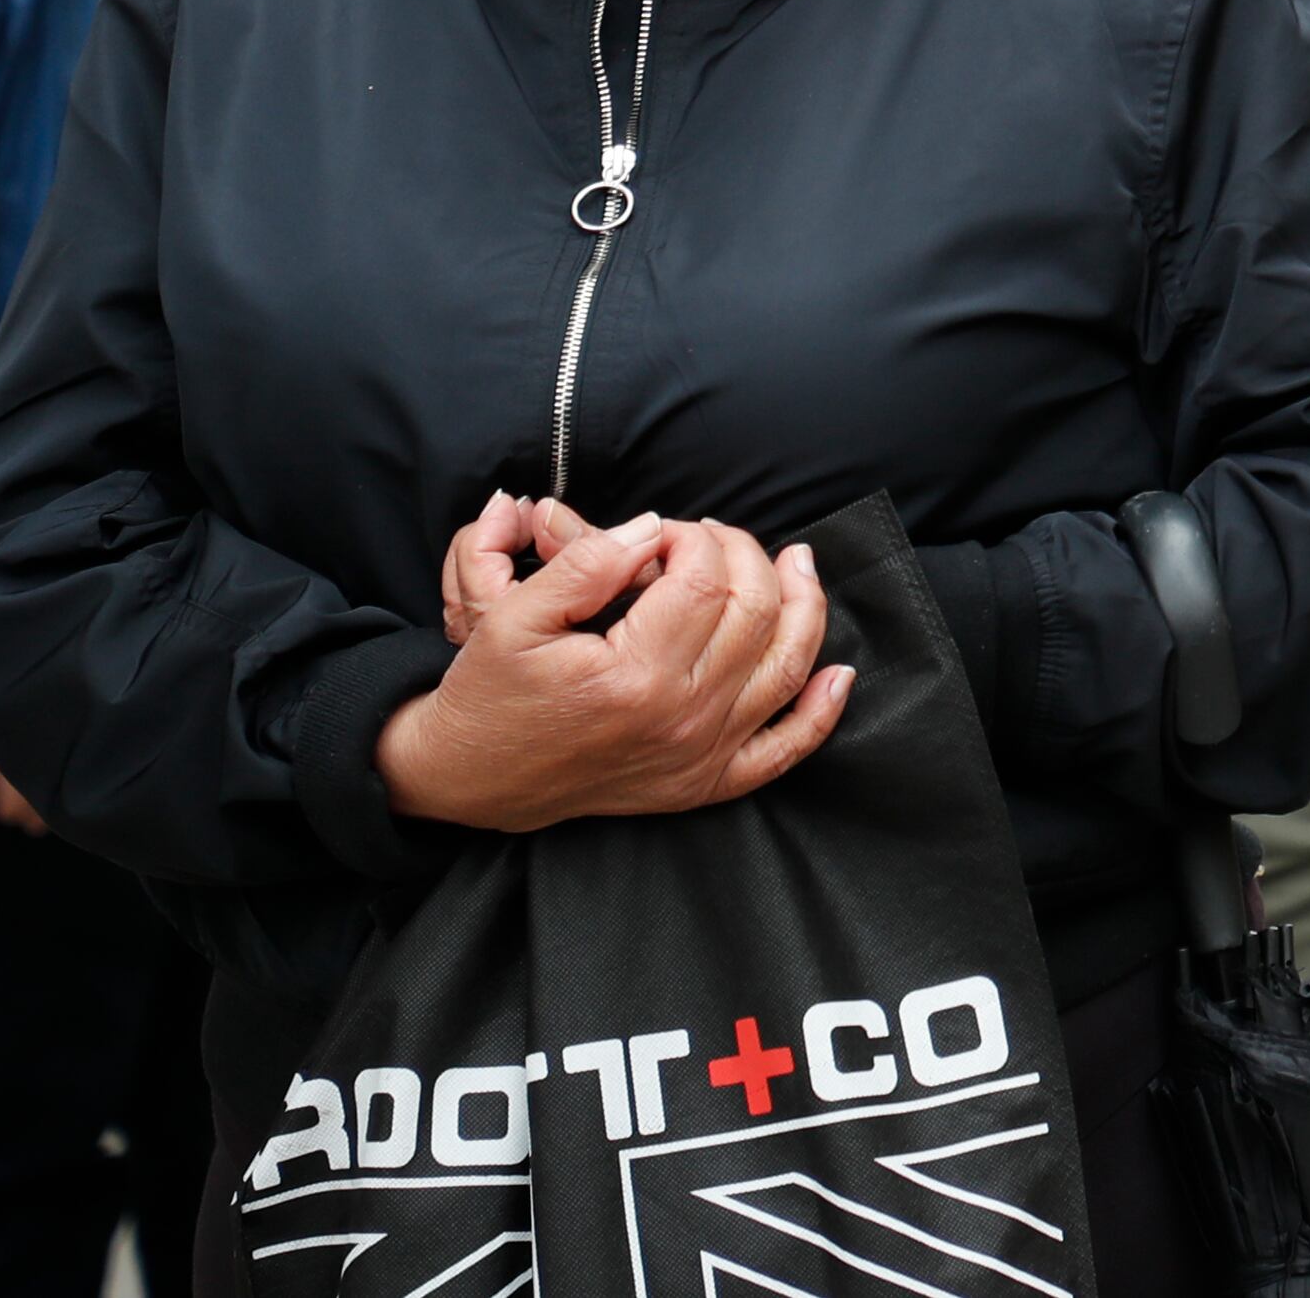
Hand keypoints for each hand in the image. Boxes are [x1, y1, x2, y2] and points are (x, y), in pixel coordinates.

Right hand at [373, 509, 847, 831]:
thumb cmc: (490, 693)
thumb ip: (586, 563)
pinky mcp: (703, 783)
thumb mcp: (512, 616)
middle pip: (756, 613)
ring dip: (804, 607)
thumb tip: (654, 526)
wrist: (471, 777)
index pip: (705, 578)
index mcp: (634, 675)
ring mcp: (700, 755)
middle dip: (746, 557)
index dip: (694, 537)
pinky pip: (785, 749)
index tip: (665, 533)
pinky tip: (837, 673)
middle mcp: (681, 718)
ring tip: (798, 563)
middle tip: (715, 538)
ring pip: (786, 667)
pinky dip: (820, 712)